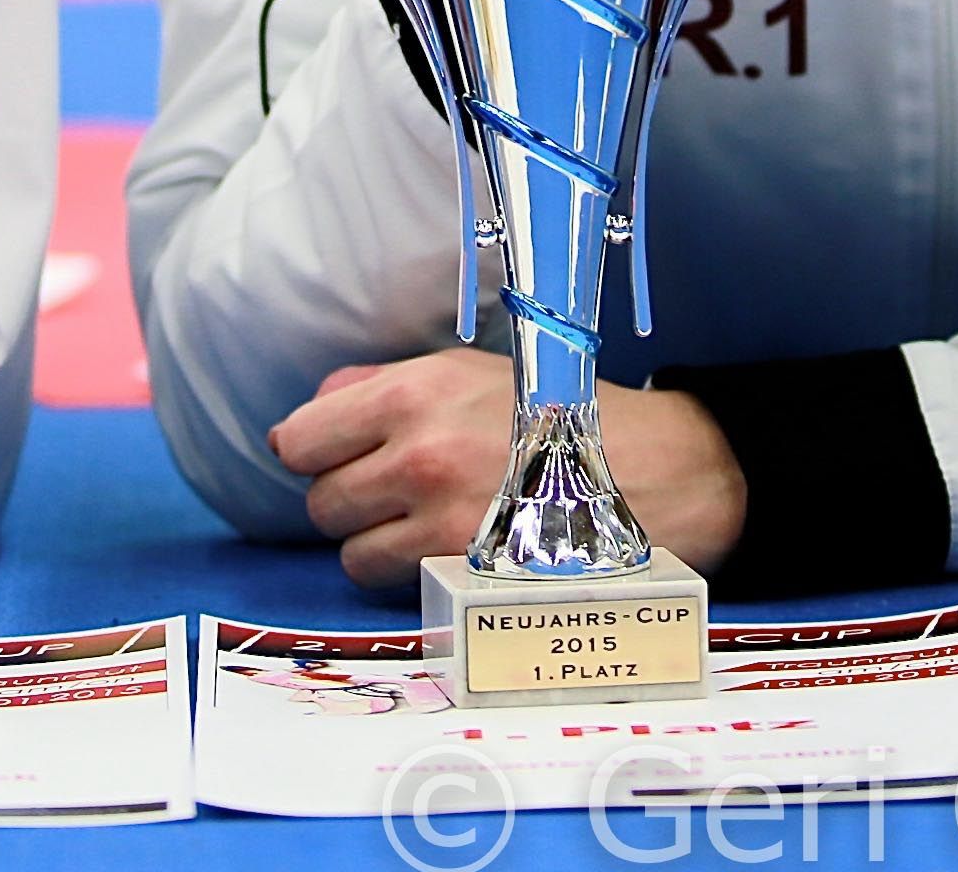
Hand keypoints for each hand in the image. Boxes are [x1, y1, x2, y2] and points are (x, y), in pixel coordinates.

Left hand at [270, 348, 745, 588]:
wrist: (657, 469)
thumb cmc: (558, 411)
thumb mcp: (468, 372)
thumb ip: (382, 387)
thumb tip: (316, 412)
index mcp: (412, 395)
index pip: (299, 440)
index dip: (312, 451)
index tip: (333, 456)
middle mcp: (418, 458)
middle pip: (321, 502)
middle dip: (347, 500)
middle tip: (389, 494)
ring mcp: (442, 525)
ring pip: (352, 554)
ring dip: (376, 545)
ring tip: (421, 526)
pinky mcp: (469, 576)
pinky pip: (397, 586)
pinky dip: (410, 576)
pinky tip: (446, 552)